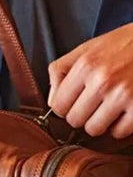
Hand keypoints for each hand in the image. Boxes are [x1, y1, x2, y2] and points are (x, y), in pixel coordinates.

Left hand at [48, 23, 132, 138]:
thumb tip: (51, 102)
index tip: (76, 101)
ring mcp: (123, 95)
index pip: (58, 105)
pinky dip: (122, 126)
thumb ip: (61, 71)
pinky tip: (127, 109)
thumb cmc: (126, 44)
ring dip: (101, 122)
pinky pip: (118, 133)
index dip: (66, 106)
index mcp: (86, 65)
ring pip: (94, 130)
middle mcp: (103, 81)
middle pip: (74, 121)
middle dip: (83, 114)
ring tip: (112, 106)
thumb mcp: (89, 48)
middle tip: (97, 103)